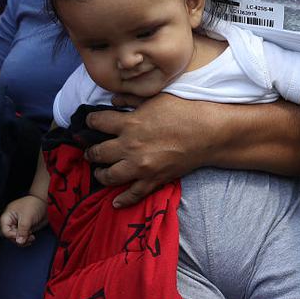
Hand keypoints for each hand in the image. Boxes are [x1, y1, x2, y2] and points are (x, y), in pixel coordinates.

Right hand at [0, 195, 47, 246]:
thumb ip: (23, 230)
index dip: (13, 236)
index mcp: (7, 217)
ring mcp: (17, 225)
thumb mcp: (27, 218)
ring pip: (17, 237)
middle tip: (29, 239)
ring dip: (24, 240)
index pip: (5, 231)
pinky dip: (27, 238)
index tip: (22, 238)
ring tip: (32, 238)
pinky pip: (23, 236)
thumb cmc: (33, 205)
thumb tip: (19, 241)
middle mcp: (11, 222)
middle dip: (19, 239)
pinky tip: (32, 237)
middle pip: (11, 236)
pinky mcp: (24, 227)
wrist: (43, 201)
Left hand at [85, 94, 205, 207]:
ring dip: (100, 174)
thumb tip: (112, 99)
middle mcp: (129, 146)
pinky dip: (122, 199)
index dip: (90, 122)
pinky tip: (115, 202)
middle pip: (97, 152)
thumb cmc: (185, 111)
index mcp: (129, 123)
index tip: (91, 123)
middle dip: (90, 151)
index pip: (97, 123)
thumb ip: (131, 98)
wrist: (209, 134)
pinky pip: (133, 194)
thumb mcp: (156, 97)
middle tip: (91, 151)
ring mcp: (141, 166)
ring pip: (108, 176)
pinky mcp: (154, 180)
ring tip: (100, 171)